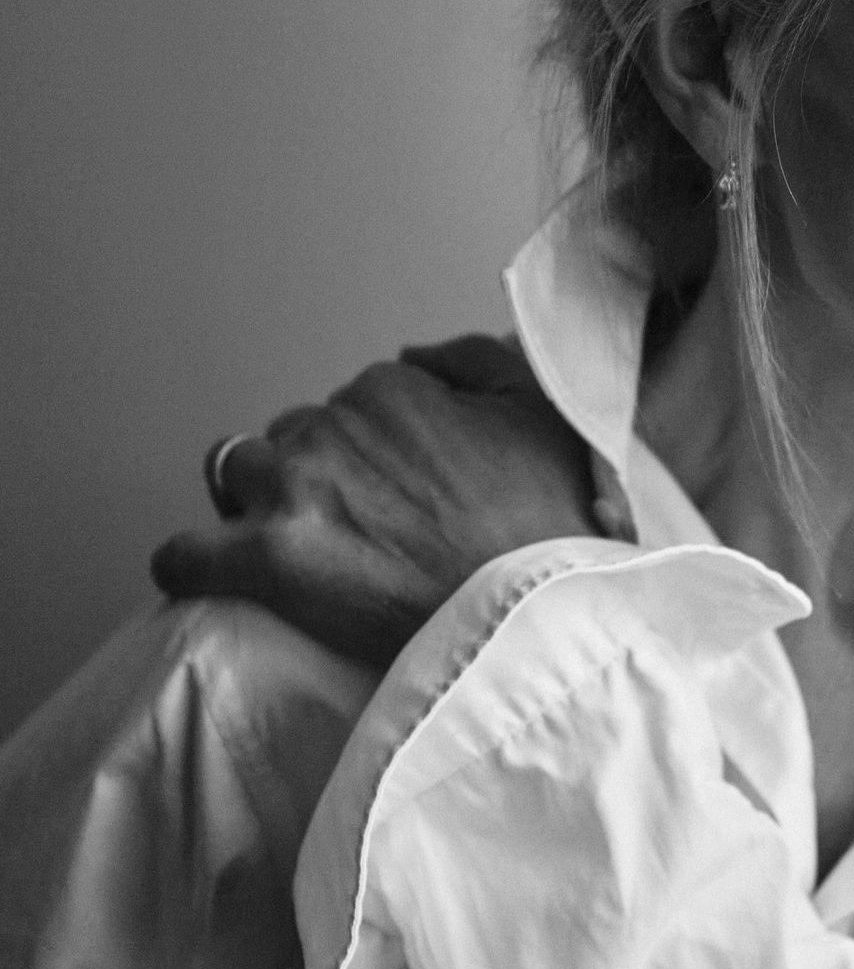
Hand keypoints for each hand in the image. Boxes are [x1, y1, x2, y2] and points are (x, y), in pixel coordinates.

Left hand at [151, 336, 598, 667]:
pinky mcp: (268, 559)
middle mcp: (332, 425)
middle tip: (366, 529)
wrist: (542, 614)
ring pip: (238, 476)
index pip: (354, 402)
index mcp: (393, 386)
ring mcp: (294, 489)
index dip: (377, 450)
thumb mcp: (544, 409)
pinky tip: (216, 576)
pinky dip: (193, 563)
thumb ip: (474, 358)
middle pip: (294, 438)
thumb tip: (413, 354)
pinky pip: (185, 555)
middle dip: (319, 474)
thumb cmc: (554, 522)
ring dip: (260, 503)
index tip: (406, 491)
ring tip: (305, 549)